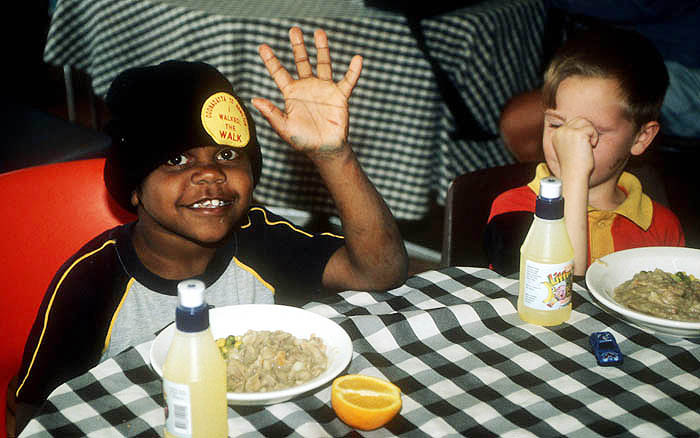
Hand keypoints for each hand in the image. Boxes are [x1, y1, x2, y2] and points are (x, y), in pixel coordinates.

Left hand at [252, 27, 362, 158]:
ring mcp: (324, 89)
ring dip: (322, 49)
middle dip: (298, 46)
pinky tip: (357, 59)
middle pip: (302, 62)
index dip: (271, 60)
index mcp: (292, 94)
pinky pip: (348, 80)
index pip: (279, 73)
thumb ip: (270, 113)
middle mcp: (307, 87)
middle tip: (294, 30)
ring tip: (319, 33)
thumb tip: (254, 100)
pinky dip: (353, 71)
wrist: (325, 150)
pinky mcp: (339, 95)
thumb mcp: (284, 127)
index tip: (263, 47)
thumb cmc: (303, 141)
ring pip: (323, 64)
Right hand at [552, 116, 596, 180]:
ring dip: (591, 132)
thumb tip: (583, 123)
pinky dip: (594, 137)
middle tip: (586, 145)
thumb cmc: (574, 164)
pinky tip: (591, 147)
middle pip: (579, 120)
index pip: (572, 122)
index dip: (581, 132)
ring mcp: (568, 132)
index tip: (579, 146)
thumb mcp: (569, 146)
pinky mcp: (577, 134)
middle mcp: (560, 131)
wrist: (574, 174)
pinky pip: (591, 129)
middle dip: (587, 130)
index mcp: (556, 134)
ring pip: (586, 122)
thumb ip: (571, 135)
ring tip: (589, 145)